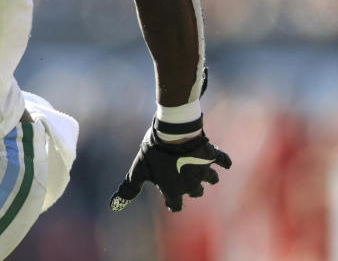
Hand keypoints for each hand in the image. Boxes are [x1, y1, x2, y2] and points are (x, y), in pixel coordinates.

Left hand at [110, 127, 230, 211]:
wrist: (173, 132)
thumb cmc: (154, 152)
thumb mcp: (139, 170)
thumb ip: (129, 188)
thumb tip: (113, 205)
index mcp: (173, 190)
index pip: (175, 205)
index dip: (173, 202)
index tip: (171, 198)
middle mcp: (191, 184)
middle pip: (196, 193)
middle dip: (191, 187)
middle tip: (184, 177)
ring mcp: (203, 170)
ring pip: (211, 179)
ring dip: (207, 176)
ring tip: (201, 169)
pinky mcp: (211, 156)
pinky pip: (223, 161)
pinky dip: (224, 162)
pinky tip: (224, 162)